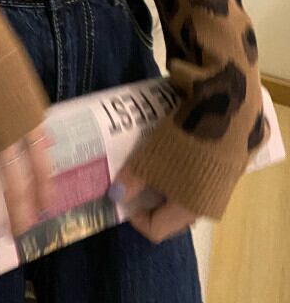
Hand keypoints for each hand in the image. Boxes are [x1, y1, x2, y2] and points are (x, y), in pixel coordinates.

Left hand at [112, 117, 271, 243]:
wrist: (227, 114)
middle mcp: (206, 206)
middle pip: (169, 213)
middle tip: (130, 176)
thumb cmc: (185, 144)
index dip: (134, 216)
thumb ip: (131, 181)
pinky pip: (194, 179)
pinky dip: (177, 171)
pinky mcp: (225, 168)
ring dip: (162, 182)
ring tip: (146, 161)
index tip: (121, 193)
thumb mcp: (151, 160)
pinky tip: (168, 150)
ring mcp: (219, 188)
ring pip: (182, 194)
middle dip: (147, 198)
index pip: (156, 229)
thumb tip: (116, 197)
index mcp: (188, 211)